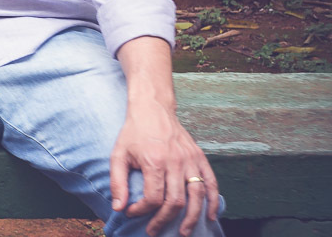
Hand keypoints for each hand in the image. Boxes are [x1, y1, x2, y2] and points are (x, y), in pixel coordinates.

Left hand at [110, 99, 218, 236]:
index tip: (132, 212)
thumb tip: (118, 208)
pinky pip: (211, 183)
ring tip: (182, 232)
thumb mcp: (118, 154)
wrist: (152, 108)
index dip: (142, 210)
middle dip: (164, 220)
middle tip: (153, 230)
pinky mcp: (200, 157)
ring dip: (192, 218)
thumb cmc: (133, 133)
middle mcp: (176, 162)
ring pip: (197, 196)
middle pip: (176, 201)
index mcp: (155, 161)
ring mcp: (191, 160)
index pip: (153, 197)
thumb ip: (118, 182)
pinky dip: (213, 201)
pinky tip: (209, 216)